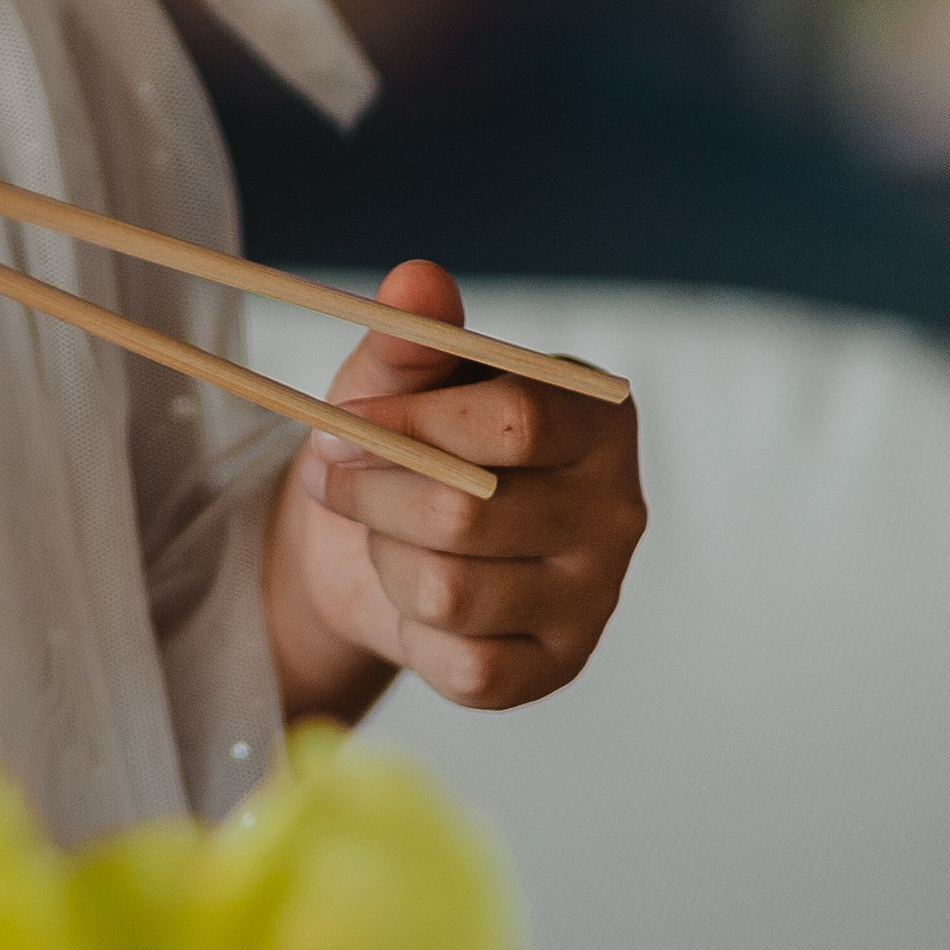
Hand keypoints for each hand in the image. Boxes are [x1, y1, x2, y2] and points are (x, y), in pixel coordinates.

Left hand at [265, 260, 646, 716]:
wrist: (380, 541)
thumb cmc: (404, 439)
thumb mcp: (396, 377)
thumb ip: (410, 336)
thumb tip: (417, 282)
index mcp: (596, 417)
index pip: (515, 421)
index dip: (412, 424)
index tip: (338, 419)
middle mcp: (617, 508)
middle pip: (470, 512)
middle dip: (373, 493)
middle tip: (331, 474)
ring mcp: (596, 596)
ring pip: (452, 592)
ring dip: (385, 557)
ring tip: (379, 529)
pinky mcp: (559, 667)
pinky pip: (464, 665)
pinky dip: (411, 627)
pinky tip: (411, 595)